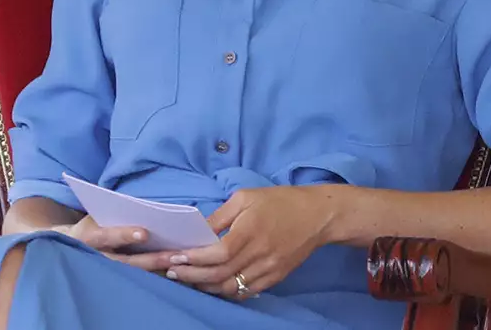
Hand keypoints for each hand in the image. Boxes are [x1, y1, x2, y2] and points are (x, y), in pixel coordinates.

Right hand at [53, 215, 181, 273]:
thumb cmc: (90, 226)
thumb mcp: (95, 215)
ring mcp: (103, 273)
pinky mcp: (112, 282)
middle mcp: (95, 258)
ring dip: (156, 271)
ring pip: (132, 275)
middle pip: (125, 262)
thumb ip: (115, 212)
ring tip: (177, 265)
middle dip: (150, 259)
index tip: (144, 234)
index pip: (106, 236)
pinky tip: (173, 275)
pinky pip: (135, 282)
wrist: (67, 248)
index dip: (124, 235)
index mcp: (88, 237)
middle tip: (173, 256)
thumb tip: (145, 204)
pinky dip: (153, 278)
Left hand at [166, 186, 339, 297]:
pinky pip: (245, 292)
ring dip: (205, 286)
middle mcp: (260, 253)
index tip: (174, 257)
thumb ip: (220, 215)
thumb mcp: (247, 197)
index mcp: (251, 230)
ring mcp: (268, 269)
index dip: (194, 258)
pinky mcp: (275, 278)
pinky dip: (225, 291)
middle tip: (172, 271)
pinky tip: (212, 285)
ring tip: (188, 279)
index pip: (217, 253)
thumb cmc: (280, 201)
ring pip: (230, 287)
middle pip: (220, 274)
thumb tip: (197, 231)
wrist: (318, 216)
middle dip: (191, 275)